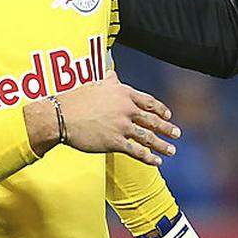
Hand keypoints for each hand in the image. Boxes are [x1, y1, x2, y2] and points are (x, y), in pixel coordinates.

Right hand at [28, 70, 179, 163]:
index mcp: (123, 93)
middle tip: (177, 133)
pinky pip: (136, 151)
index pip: (149, 101)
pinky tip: (157, 162)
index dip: (160, 109)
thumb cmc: (76, 99)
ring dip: (162, 145)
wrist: (61, 116)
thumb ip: (109, 82)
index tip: (168, 115)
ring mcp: (122, 126)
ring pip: (148, 137)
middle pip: (152, 120)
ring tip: (172, 150)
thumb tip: (113, 74)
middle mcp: (126, 109)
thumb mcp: (95, 84)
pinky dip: (149, 158)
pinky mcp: (115, 142)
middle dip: (167, 128)